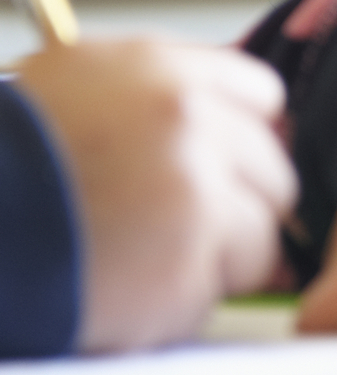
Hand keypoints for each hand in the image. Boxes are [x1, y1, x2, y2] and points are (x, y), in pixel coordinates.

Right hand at [12, 39, 293, 352]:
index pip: (261, 97)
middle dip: (232, 206)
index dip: (239, 141)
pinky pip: (213, 294)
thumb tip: (231, 124)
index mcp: (157, 69)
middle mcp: (185, 121)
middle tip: (162, 227)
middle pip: (272, 172)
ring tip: (130, 260)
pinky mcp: (183, 267)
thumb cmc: (0, 166)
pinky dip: (174, 305)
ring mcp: (192, 194)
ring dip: (208, 260)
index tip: (216, 167)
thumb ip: (152, 98)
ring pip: (257, 238)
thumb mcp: (67, 90)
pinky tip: (116, 291)